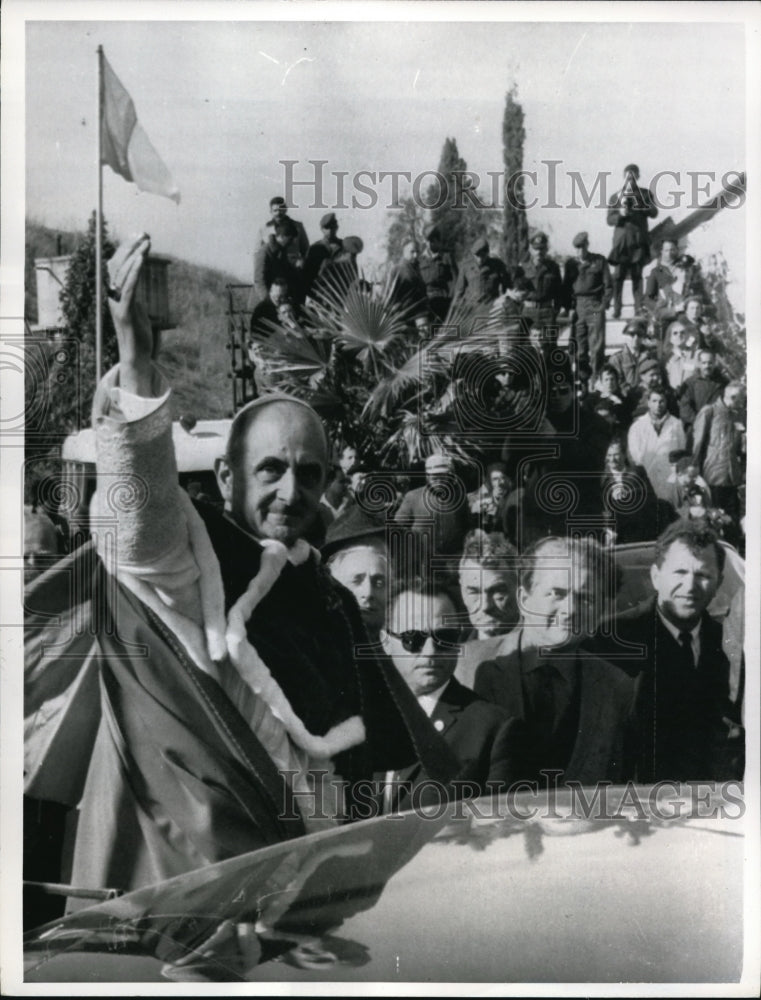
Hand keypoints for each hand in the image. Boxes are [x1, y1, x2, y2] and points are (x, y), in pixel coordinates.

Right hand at [106, 234, 152, 394]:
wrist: (136, 356)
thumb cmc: (138, 332)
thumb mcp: (137, 307)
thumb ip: (134, 291)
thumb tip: (137, 275)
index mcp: (113, 293)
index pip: (115, 264)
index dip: (126, 248)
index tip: (139, 235)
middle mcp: (111, 295)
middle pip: (117, 264)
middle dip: (131, 246)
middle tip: (144, 234)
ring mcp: (116, 303)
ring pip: (122, 273)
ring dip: (135, 255)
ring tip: (147, 243)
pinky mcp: (124, 312)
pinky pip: (129, 288)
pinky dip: (134, 272)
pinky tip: (141, 260)